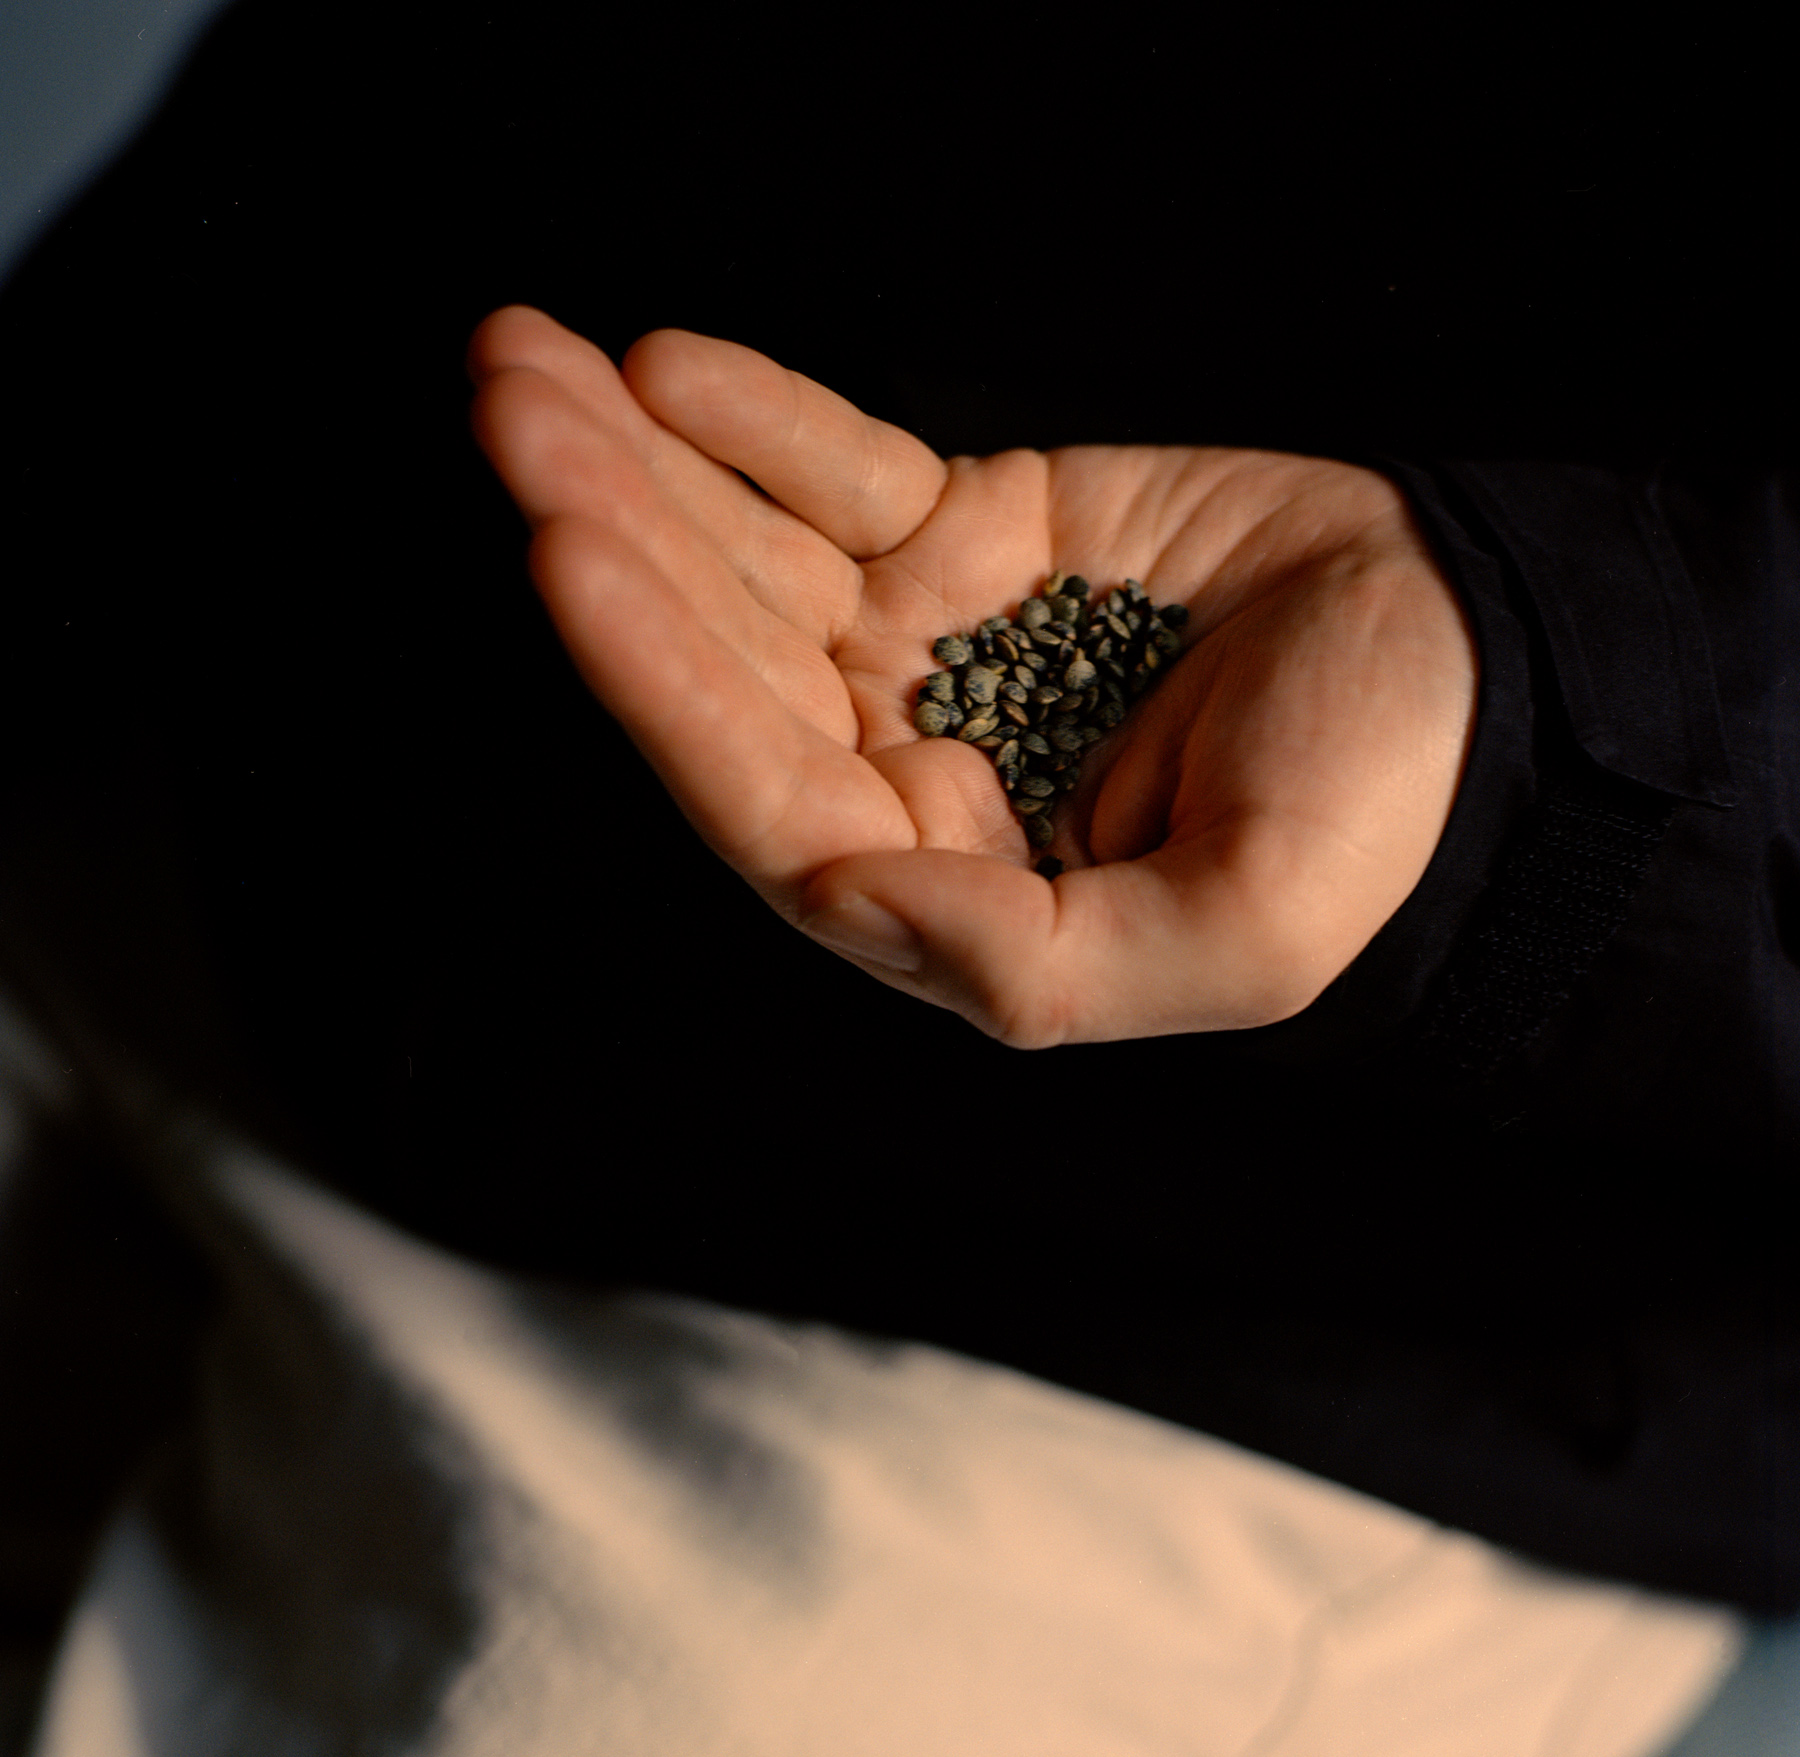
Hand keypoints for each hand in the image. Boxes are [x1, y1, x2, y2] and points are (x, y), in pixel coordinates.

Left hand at [467, 307, 1476, 1045]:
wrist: (1481, 656)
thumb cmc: (1379, 810)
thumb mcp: (1234, 926)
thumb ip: (1037, 958)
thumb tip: (847, 896)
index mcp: (950, 896)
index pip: (765, 800)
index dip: (662, 687)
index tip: (571, 557)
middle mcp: (908, 777)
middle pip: (725, 666)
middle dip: (615, 540)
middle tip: (512, 414)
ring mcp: (927, 654)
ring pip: (752, 561)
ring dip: (638, 465)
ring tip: (525, 365)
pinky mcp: (968, 540)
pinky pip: (841, 476)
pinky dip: (758, 420)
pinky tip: (660, 365)